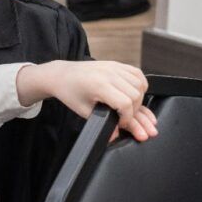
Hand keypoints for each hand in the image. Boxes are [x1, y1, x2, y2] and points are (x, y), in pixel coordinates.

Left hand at [17, 60, 157, 140]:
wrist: (62, 75)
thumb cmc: (70, 93)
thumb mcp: (85, 112)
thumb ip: (103, 123)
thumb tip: (116, 136)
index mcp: (100, 85)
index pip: (126, 104)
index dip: (127, 118)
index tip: (120, 124)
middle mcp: (109, 73)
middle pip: (136, 95)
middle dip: (134, 110)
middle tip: (123, 118)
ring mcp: (114, 67)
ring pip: (139, 84)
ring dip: (139, 98)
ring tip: (129, 108)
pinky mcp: (116, 64)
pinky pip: (137, 73)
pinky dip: (140, 84)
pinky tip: (135, 94)